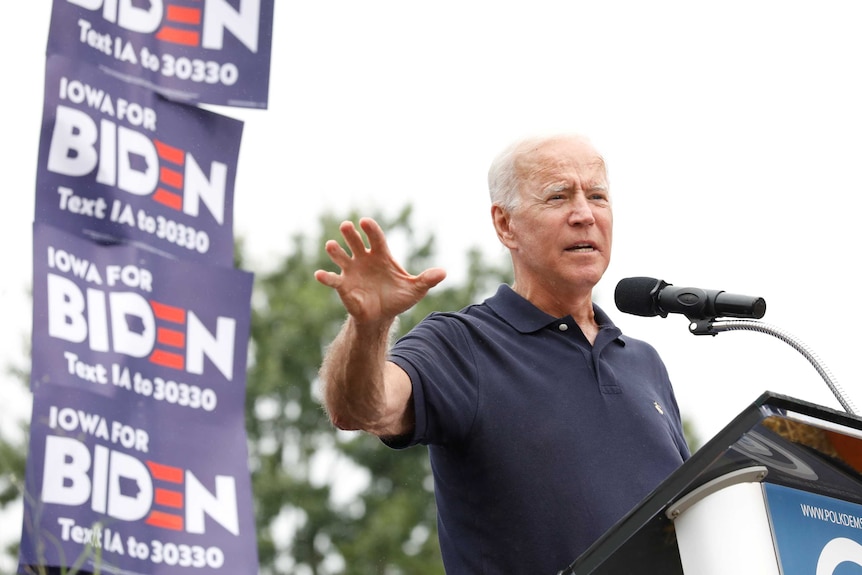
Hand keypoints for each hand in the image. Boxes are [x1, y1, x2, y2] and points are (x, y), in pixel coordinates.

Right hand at [314, 217, 446, 324]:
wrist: (382, 316)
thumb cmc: (397, 298)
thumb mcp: (415, 289)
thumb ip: (427, 280)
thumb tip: (443, 273)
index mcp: (380, 255)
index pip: (375, 238)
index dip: (370, 229)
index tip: (365, 222)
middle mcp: (363, 259)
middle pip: (355, 242)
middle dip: (350, 234)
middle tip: (346, 226)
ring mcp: (351, 271)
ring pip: (341, 256)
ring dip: (335, 250)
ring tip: (331, 245)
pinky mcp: (343, 286)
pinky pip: (332, 280)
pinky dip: (325, 277)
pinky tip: (320, 274)